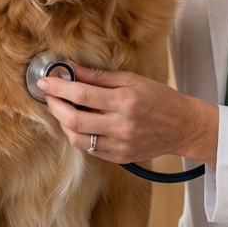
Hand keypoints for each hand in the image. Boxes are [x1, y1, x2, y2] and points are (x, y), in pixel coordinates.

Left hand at [38, 66, 217, 167]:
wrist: (182, 126)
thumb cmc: (159, 98)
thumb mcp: (132, 80)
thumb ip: (99, 77)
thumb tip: (72, 69)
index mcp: (125, 102)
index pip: (82, 94)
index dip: (59, 87)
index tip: (45, 81)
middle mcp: (121, 126)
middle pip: (74, 120)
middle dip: (55, 106)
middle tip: (49, 95)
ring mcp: (119, 145)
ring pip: (77, 138)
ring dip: (63, 123)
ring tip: (62, 109)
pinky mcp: (119, 157)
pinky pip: (89, 149)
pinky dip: (78, 135)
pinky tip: (78, 123)